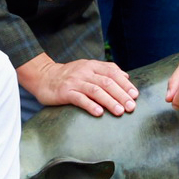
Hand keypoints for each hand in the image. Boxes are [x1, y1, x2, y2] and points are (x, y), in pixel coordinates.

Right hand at [19, 55, 137, 116]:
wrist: (44, 77)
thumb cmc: (70, 75)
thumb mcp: (88, 68)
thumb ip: (106, 70)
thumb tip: (126, 77)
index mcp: (92, 65)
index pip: (113, 73)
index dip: (125, 84)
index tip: (135, 95)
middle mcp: (85, 72)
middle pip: (107, 82)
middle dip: (121, 95)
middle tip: (131, 107)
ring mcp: (75, 81)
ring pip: (95, 90)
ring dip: (109, 101)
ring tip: (120, 111)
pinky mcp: (65, 92)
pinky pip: (79, 98)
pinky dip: (90, 105)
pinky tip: (99, 113)